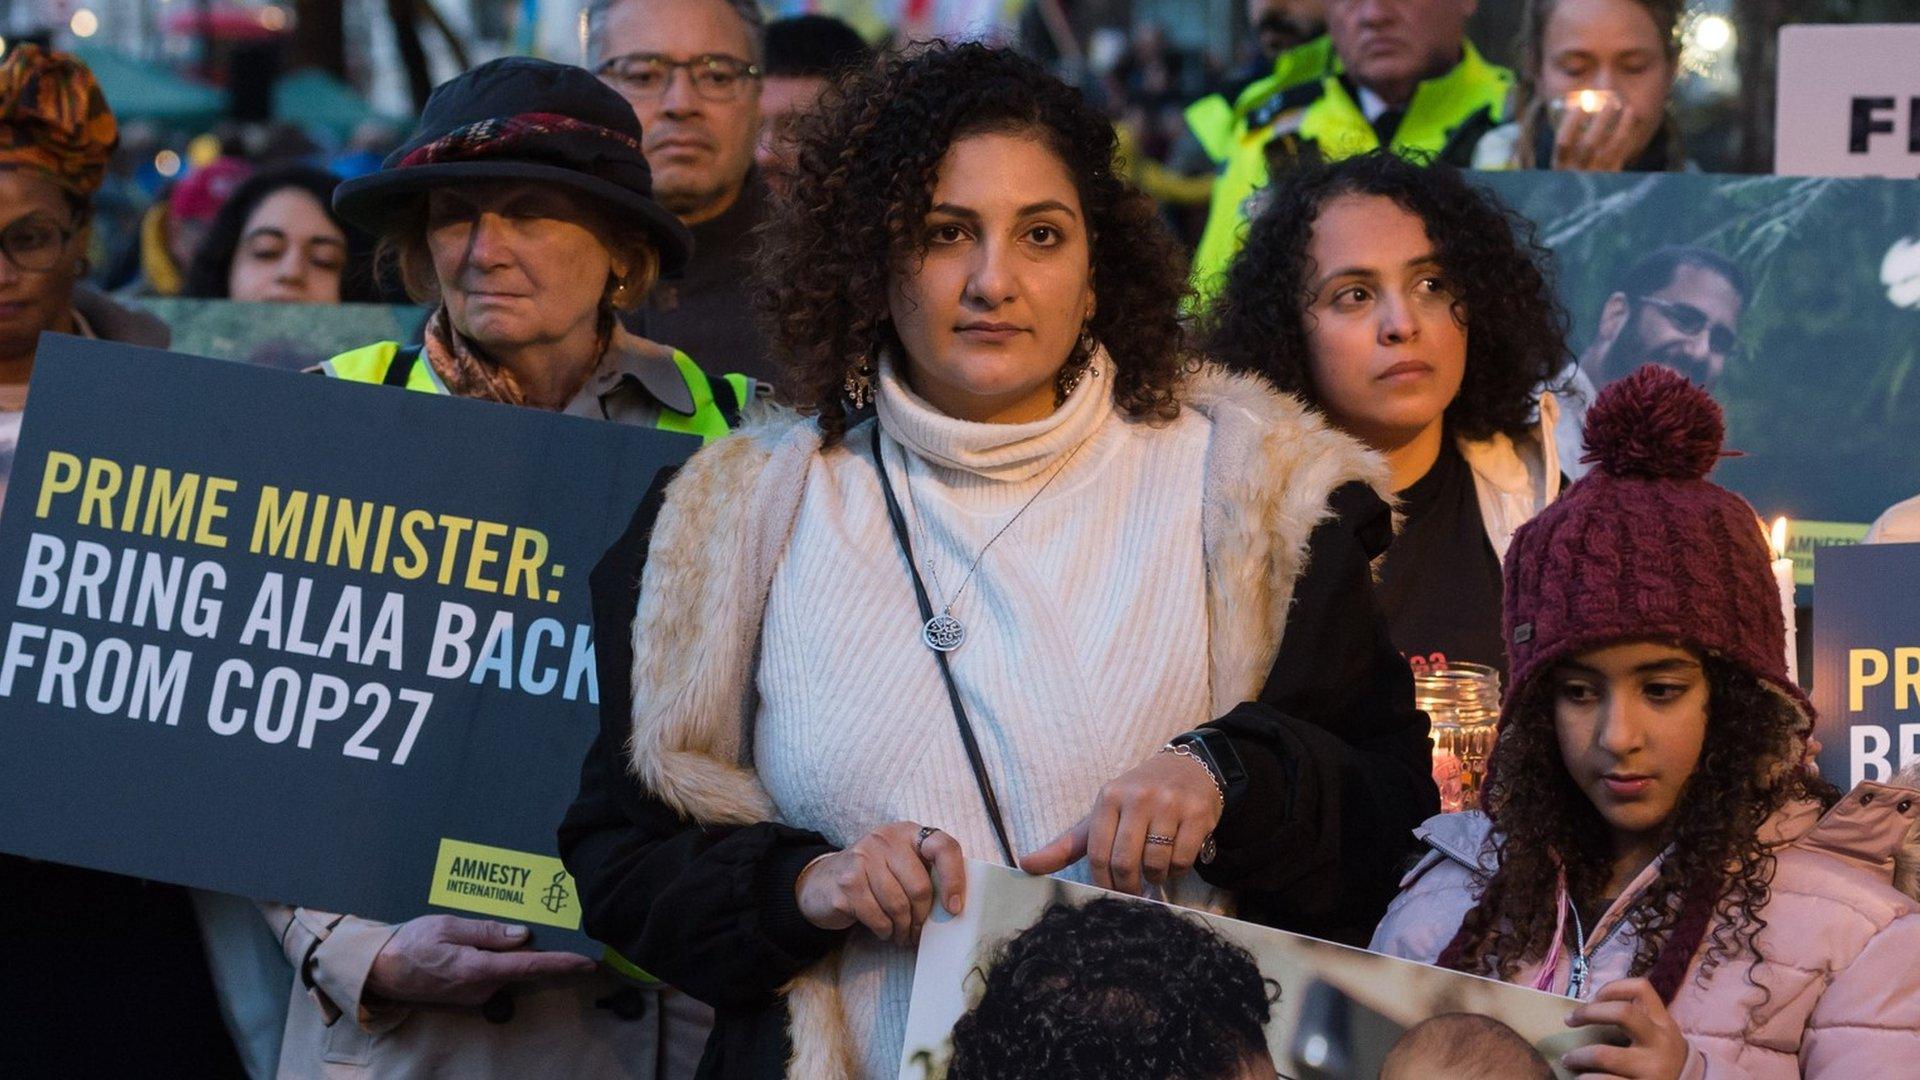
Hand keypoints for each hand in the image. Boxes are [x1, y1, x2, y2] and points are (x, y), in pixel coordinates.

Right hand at [365, 915, 596, 1006]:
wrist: (380, 970)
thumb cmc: (411, 943)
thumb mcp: (449, 926)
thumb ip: (488, 932)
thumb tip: (524, 935)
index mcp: (477, 969)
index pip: (529, 966)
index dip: (561, 963)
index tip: (587, 962)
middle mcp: (481, 988)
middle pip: (524, 969)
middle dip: (546, 953)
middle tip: (566, 931)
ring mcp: (475, 995)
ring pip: (510, 971)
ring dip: (521, 955)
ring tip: (531, 929)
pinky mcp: (469, 994)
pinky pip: (495, 975)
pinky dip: (505, 961)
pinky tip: (503, 943)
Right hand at [795, 822, 965, 946]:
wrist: (823, 882)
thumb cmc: (874, 877)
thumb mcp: (901, 864)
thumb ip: (926, 873)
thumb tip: (954, 907)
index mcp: (907, 832)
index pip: (943, 847)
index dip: (955, 878)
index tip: (954, 907)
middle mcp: (884, 839)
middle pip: (920, 887)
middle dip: (922, 917)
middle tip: (918, 931)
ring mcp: (862, 858)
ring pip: (899, 906)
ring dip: (904, 929)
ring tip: (902, 935)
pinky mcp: (846, 882)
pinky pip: (878, 917)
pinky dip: (885, 931)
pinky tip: (884, 930)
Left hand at [1020, 750, 1222, 894]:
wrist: (1188, 768)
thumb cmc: (1138, 798)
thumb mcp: (1102, 814)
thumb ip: (1066, 844)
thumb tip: (1025, 864)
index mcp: (1109, 797)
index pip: (1097, 853)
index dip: (1103, 881)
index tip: (1111, 890)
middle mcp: (1138, 797)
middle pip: (1124, 862)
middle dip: (1129, 886)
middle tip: (1134, 890)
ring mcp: (1169, 803)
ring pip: (1155, 864)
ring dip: (1155, 878)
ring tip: (1155, 869)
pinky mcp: (1196, 813)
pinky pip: (1182, 860)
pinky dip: (1177, 871)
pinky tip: (1175, 859)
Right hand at [1551, 98, 1642, 172]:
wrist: (1584, 205)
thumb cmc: (1570, 175)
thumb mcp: (1562, 163)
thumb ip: (1567, 142)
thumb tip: (1574, 109)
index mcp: (1560, 166)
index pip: (1563, 142)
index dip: (1571, 122)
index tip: (1580, 105)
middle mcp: (1578, 172)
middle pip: (1589, 144)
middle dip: (1600, 121)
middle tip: (1609, 101)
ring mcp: (1597, 176)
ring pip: (1610, 148)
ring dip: (1619, 125)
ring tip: (1625, 107)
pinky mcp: (1612, 176)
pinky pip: (1621, 153)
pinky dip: (1626, 133)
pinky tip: (1630, 117)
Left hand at [1562, 977, 1690, 1079]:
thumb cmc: (1661, 1061)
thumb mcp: (1658, 1036)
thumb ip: (1636, 1021)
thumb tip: (1589, 1008)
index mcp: (1663, 1025)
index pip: (1642, 989)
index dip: (1612, 987)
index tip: (1593, 998)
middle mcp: (1660, 1043)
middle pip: (1622, 1013)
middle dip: (1588, 1013)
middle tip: (1569, 1021)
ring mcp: (1652, 1070)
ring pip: (1604, 1055)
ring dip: (1578, 1056)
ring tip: (1568, 1060)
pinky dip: (1586, 1079)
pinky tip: (1583, 1079)